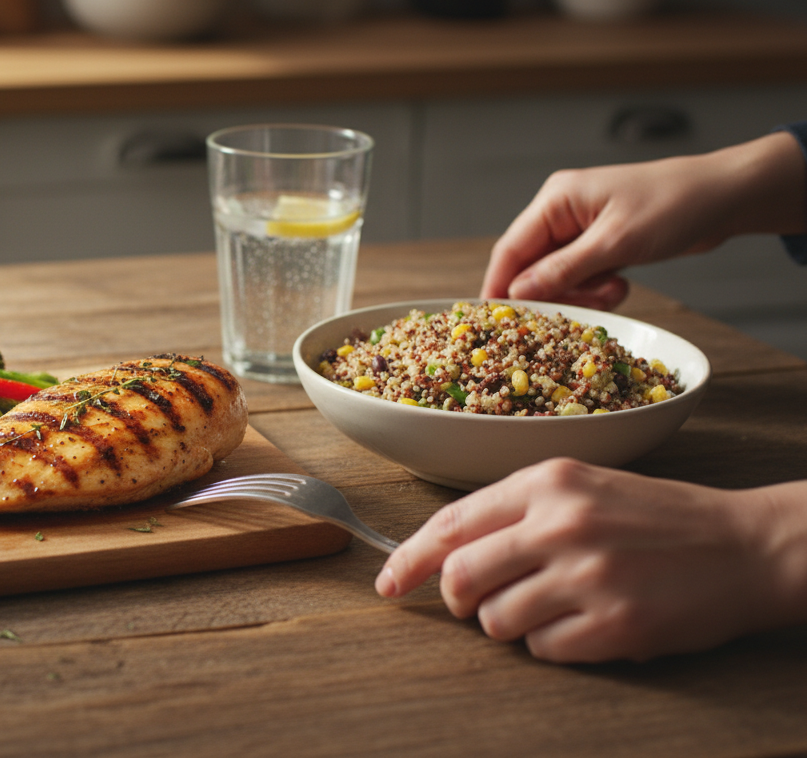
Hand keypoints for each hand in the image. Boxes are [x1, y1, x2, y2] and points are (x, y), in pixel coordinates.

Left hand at [375, 458, 806, 662]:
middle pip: (460, 578)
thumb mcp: (582, 487)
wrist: (746, 546)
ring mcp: (588, 577)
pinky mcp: (614, 625)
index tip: (388, 583)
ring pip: (495, 621)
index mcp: (548, 483)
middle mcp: (561, 525)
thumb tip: (444, 551)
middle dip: (457, 598)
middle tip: (476, 601)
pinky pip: (542, 650)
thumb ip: (515, 511)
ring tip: (550, 606)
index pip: (452, 524)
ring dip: (508, 623)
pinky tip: (583, 625)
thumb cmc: (658, 517)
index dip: (409, 559)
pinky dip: (551, 645)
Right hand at [480, 131, 806, 308]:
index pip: (510, 248)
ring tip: (613, 291)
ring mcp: (581, 229)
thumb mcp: (616, 242)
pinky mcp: (601, 243)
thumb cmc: (673, 205)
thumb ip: (563, 270)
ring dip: (581, 294)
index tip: (494, 321)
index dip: (498, 285)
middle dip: (554, 293)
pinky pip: (582, 277)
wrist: (726, 197)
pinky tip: (621, 284)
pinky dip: (597, 289)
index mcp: (556, 199)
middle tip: (577, 310)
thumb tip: (517, 294)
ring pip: (558, 277)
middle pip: (532, 267)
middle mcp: (562, 212)